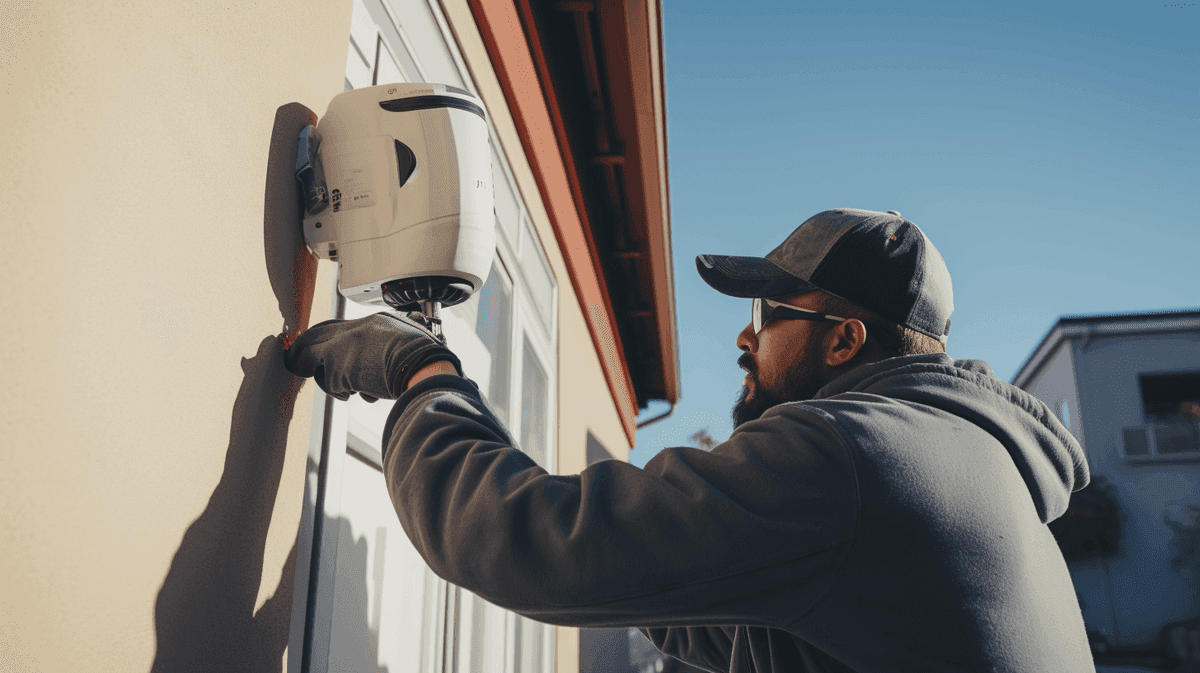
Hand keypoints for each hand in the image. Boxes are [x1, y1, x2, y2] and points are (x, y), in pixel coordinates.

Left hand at [283, 311, 461, 401]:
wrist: (425, 366)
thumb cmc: (426, 362)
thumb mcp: (411, 350)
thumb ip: (394, 354)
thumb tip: (386, 369)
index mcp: (378, 322)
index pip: (343, 326)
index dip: (330, 339)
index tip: (324, 351)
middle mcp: (357, 328)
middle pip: (317, 333)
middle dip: (306, 350)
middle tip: (299, 363)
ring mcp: (345, 344)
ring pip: (315, 357)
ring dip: (326, 378)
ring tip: (344, 391)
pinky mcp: (337, 364)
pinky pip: (326, 380)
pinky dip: (337, 391)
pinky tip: (353, 395)